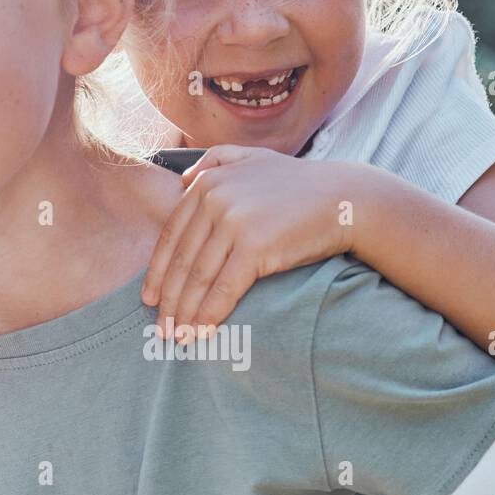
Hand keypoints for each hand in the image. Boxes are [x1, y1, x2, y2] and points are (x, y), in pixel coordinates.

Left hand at [141, 146, 365, 339]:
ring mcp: (234, 222)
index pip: (172, 235)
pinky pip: (224, 289)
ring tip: (178, 337)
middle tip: (162, 327)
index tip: (151, 298)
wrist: (344, 199)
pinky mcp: (255, 247)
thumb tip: (184, 180)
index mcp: (208, 183)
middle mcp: (215, 199)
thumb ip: (216, 162)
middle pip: (182, 260)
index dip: (158, 271)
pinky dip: (209, 315)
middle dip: (169, 299)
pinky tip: (201, 332)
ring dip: (185, 313)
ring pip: (199, 278)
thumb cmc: (300, 186)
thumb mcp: (253, 158)